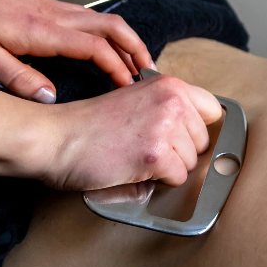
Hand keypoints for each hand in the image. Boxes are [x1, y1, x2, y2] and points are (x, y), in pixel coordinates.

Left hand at [0, 0, 152, 102]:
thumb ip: (17, 79)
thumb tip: (50, 97)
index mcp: (43, 31)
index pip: (95, 48)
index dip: (117, 68)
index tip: (128, 87)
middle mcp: (54, 16)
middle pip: (111, 27)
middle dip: (136, 49)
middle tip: (150, 71)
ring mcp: (53, 8)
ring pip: (103, 20)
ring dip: (126, 40)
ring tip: (137, 62)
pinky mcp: (46, 7)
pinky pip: (90, 18)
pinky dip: (109, 34)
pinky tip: (107, 47)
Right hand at [39, 74, 222, 190]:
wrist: (54, 138)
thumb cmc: (88, 125)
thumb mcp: (136, 100)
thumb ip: (166, 108)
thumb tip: (196, 133)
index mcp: (169, 84)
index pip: (212, 110)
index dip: (196, 128)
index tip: (181, 137)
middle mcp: (172, 101)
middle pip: (203, 141)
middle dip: (180, 151)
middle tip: (145, 147)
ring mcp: (165, 127)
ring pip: (191, 163)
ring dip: (168, 167)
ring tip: (136, 156)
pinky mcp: (156, 154)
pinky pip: (178, 179)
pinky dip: (158, 181)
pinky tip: (134, 168)